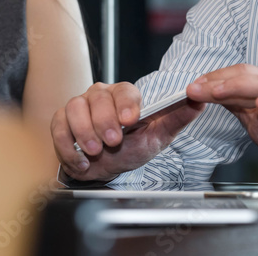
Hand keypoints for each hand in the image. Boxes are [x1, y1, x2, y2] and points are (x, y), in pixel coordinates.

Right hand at [51, 82, 204, 181]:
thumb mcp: (158, 136)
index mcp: (124, 95)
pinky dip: (67, 146)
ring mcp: (78, 106)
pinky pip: (58, 127)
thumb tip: (198, 100)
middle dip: (104, 122)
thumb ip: (177, 118)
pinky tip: (81, 160)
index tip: (129, 121)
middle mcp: (100, 95)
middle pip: (97, 98)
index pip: (124, 91)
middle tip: (112, 142)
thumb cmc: (132, 147)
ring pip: (75, 109)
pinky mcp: (61, 121)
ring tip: (96, 150)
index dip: (126, 104)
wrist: (107, 167)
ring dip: (85, 132)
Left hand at [186, 64, 257, 189]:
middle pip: (247, 74)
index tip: (193, 86)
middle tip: (195, 88)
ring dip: (237, 87)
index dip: (214, 77)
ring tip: (217, 92)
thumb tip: (211, 93)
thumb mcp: (254, 119)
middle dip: (218, 81)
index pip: (238, 73)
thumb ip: (236, 104)